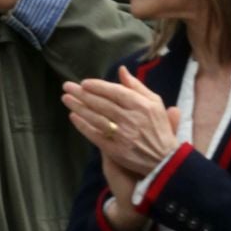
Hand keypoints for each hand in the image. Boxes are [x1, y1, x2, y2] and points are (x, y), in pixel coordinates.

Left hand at [61, 66, 181, 177]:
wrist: (164, 160)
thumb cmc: (159, 128)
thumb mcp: (155, 103)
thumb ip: (137, 86)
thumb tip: (122, 70)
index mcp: (141, 105)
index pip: (115, 92)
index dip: (98, 87)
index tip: (84, 83)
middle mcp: (131, 119)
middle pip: (102, 104)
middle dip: (82, 94)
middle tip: (67, 86)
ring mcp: (122, 135)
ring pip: (96, 118)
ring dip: (79, 107)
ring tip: (66, 98)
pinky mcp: (115, 150)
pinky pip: (95, 135)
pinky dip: (83, 126)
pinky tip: (73, 117)